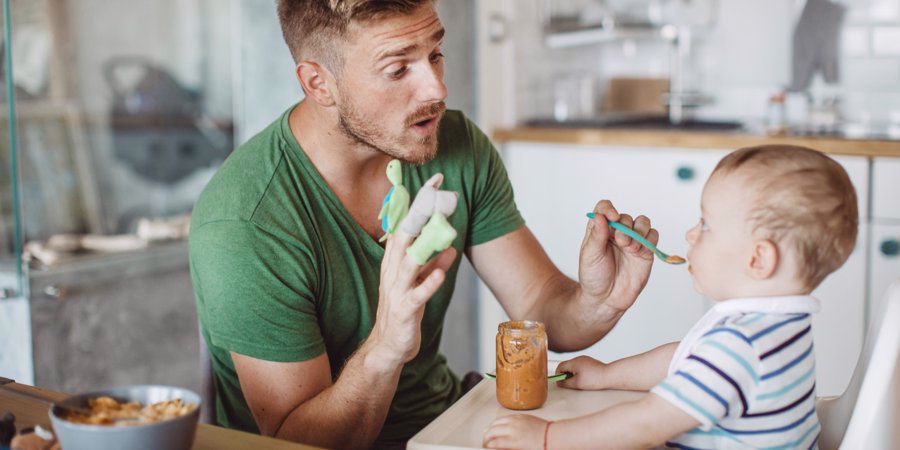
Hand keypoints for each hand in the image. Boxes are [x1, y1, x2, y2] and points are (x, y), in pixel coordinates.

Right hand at [367, 176, 455, 368]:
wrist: (388, 346)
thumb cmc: (403, 311)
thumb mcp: (419, 282)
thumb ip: (432, 263)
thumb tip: (450, 246)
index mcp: (394, 260)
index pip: (406, 224)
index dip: (419, 202)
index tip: (435, 181)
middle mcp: (392, 271)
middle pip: (405, 236)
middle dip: (420, 213)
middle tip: (437, 192)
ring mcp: (397, 290)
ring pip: (409, 262)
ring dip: (425, 244)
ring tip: (442, 227)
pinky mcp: (405, 310)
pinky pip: (418, 294)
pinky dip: (429, 282)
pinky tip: (442, 272)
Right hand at [483, 414, 547, 449]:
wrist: (553, 436)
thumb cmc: (542, 446)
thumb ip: (508, 449)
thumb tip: (499, 448)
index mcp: (514, 441)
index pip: (493, 443)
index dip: (487, 446)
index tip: (486, 448)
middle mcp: (513, 429)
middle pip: (491, 431)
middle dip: (486, 437)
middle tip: (485, 442)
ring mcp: (516, 420)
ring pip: (496, 422)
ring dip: (490, 428)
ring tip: (489, 433)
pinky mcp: (520, 415)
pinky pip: (505, 416)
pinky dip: (499, 421)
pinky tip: (499, 425)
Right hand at [556, 355, 609, 389]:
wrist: (609, 375)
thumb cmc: (593, 380)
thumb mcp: (576, 384)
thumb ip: (565, 383)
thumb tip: (558, 382)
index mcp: (573, 362)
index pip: (560, 366)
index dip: (558, 375)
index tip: (561, 382)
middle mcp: (578, 358)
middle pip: (566, 365)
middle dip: (566, 374)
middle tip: (571, 383)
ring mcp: (585, 359)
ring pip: (574, 366)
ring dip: (573, 373)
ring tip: (579, 382)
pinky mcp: (590, 361)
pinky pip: (580, 366)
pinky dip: (579, 372)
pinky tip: (586, 378)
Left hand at [579, 200, 657, 312]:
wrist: (606, 299)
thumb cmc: (593, 277)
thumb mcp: (589, 256)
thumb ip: (596, 235)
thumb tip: (600, 215)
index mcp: (600, 230)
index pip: (605, 208)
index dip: (609, 208)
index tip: (612, 217)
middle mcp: (617, 233)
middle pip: (626, 217)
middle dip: (625, 227)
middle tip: (621, 242)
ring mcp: (633, 241)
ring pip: (643, 223)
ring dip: (639, 232)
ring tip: (630, 248)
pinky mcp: (645, 252)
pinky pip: (653, 236)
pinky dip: (649, 240)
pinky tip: (639, 251)